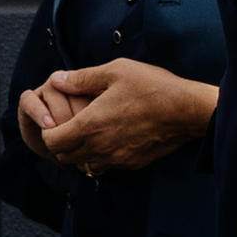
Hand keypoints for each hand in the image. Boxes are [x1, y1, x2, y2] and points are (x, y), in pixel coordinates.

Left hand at [24, 59, 217, 174]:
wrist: (188, 111)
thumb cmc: (152, 87)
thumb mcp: (115, 71)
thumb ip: (82, 78)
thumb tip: (57, 79)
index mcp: (90, 125)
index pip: (51, 141)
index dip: (48, 131)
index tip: (56, 119)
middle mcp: (100, 147)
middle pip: (65, 157)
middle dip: (62, 143)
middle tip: (70, 125)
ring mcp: (116, 158)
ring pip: (84, 165)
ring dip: (81, 152)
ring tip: (90, 132)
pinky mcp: (132, 163)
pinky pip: (106, 166)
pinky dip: (101, 156)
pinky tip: (112, 137)